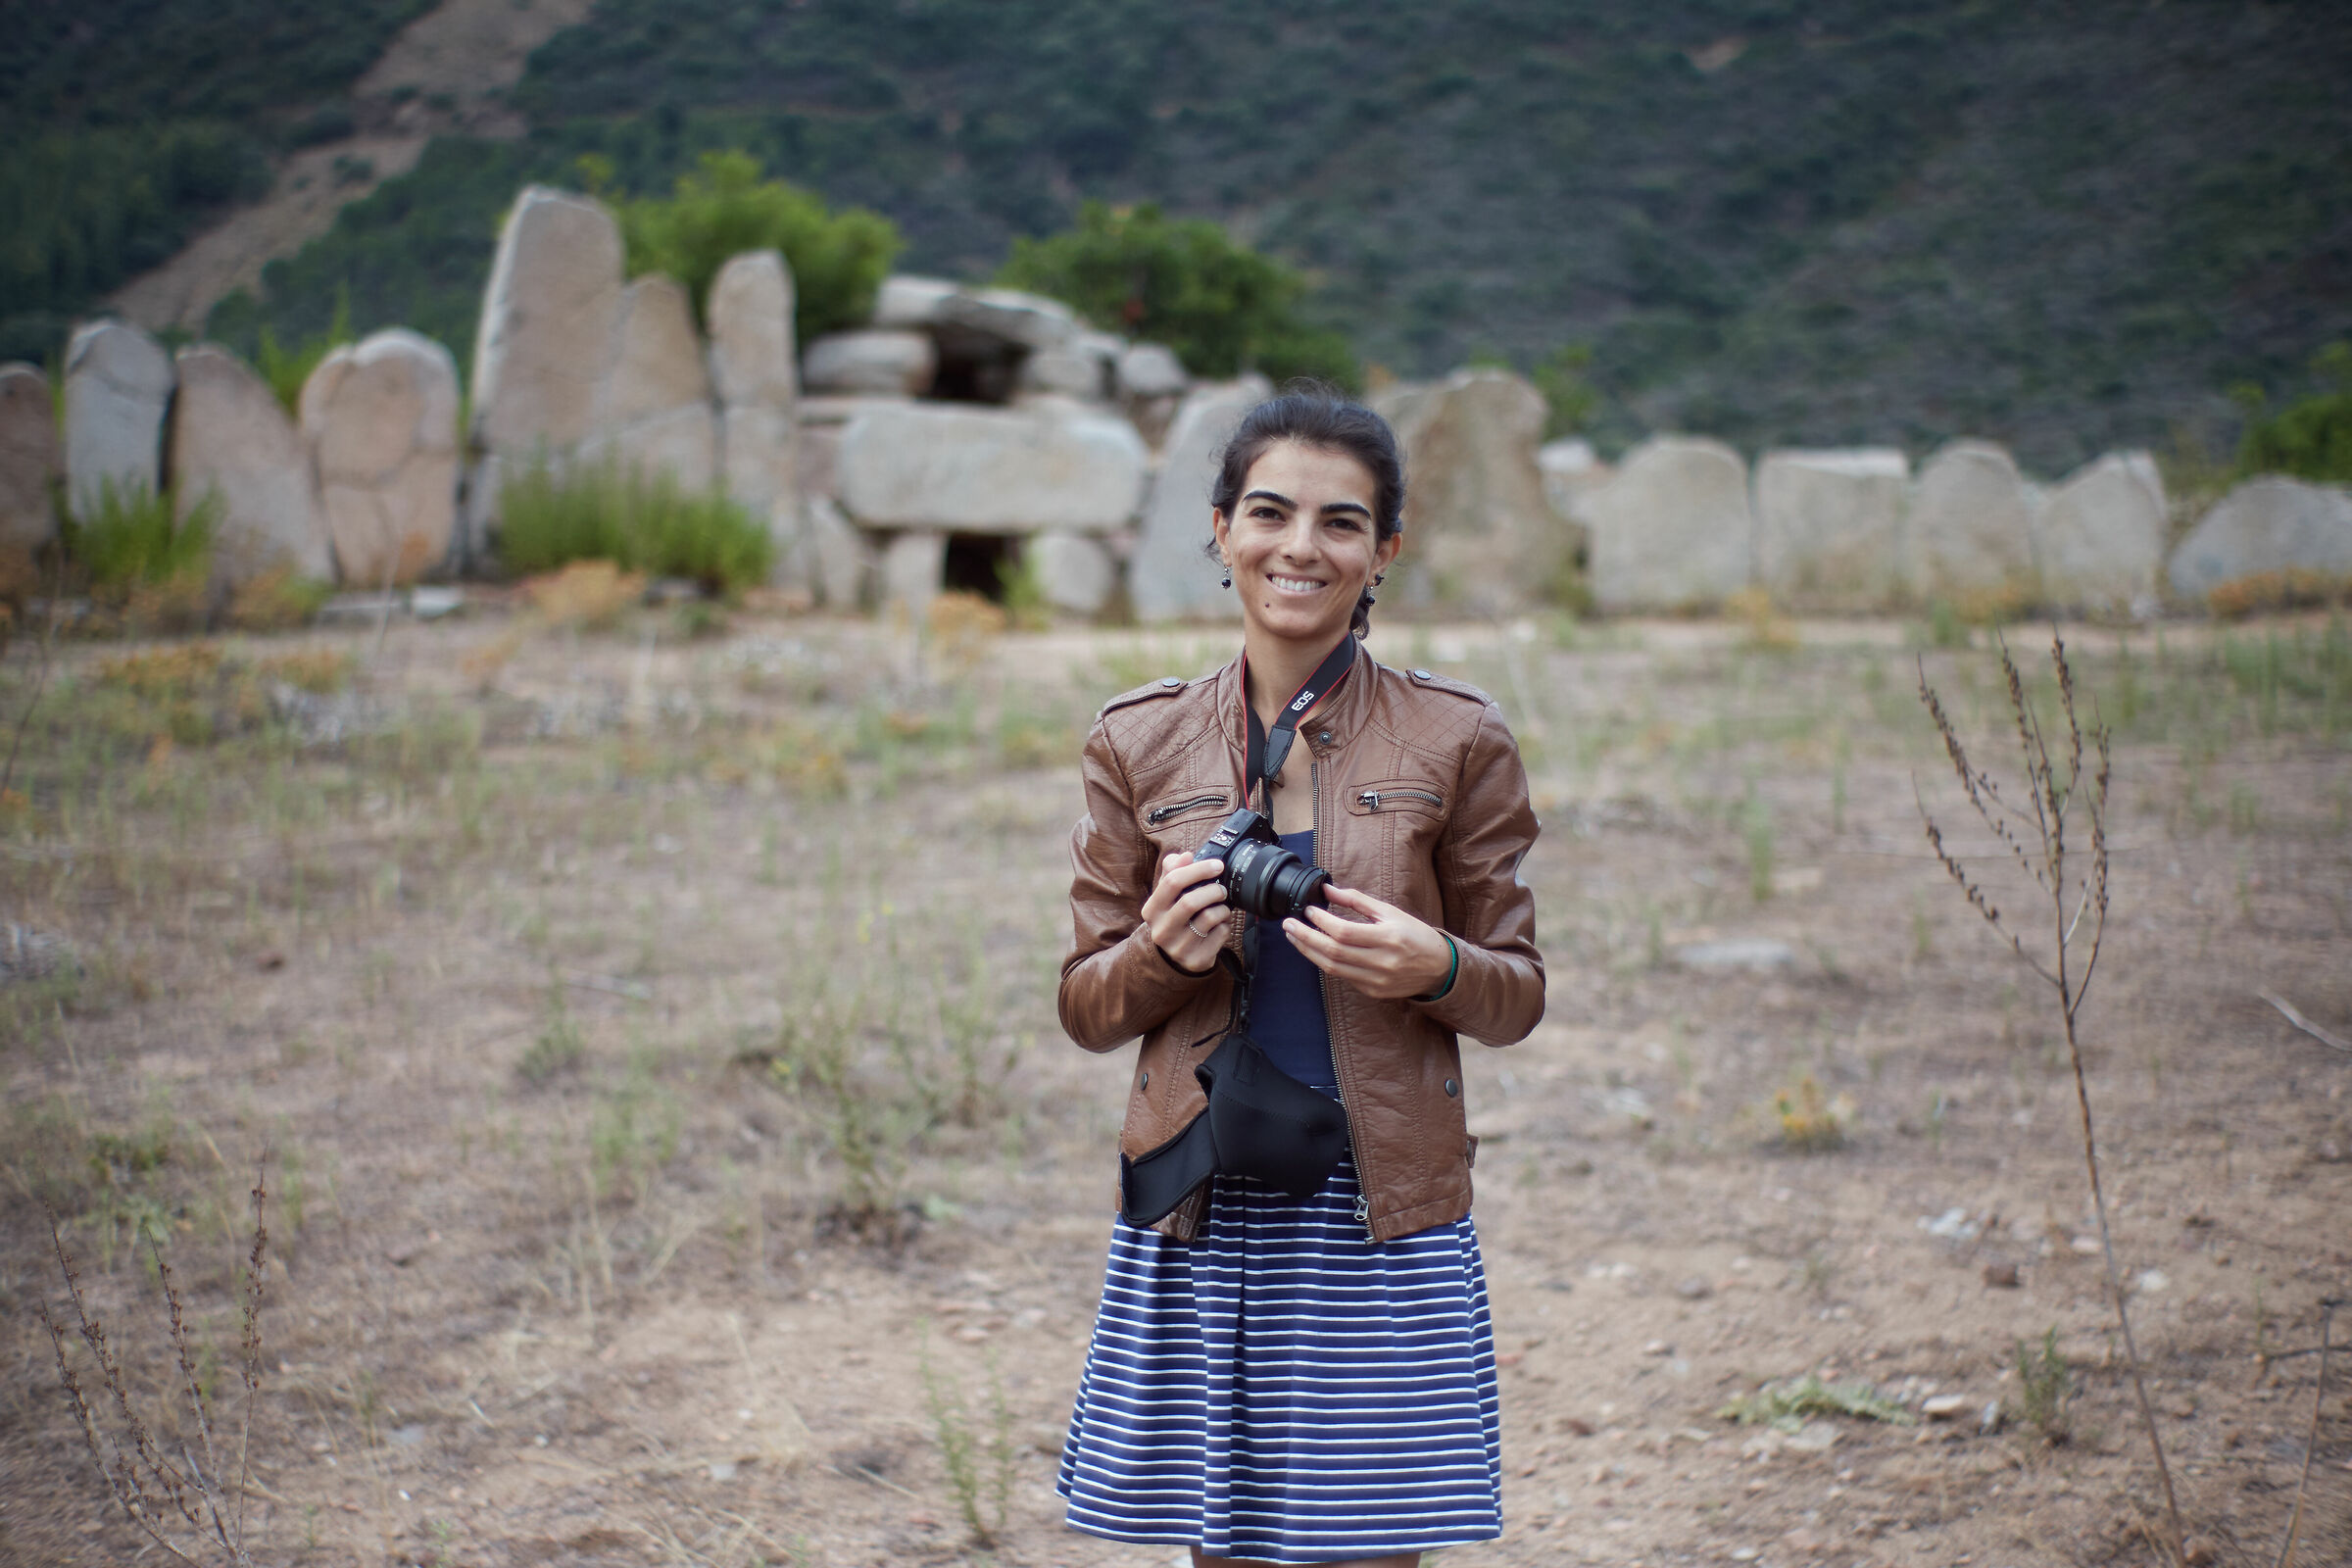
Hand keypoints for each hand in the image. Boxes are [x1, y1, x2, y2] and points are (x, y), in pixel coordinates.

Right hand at [1142, 851, 1228, 974]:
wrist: (1173, 958)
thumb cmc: (1173, 918)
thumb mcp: (1167, 896)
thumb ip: (1172, 872)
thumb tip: (1186, 856)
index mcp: (1151, 910)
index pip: (1172, 882)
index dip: (1198, 870)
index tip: (1217, 865)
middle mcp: (1161, 930)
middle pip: (1190, 901)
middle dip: (1213, 890)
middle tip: (1222, 889)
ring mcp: (1178, 948)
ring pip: (1209, 918)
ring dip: (1222, 908)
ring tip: (1222, 907)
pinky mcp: (1195, 960)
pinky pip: (1219, 934)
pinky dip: (1225, 925)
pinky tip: (1220, 925)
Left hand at [1283, 885, 1453, 1000]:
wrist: (1439, 968)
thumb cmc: (1415, 935)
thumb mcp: (1391, 912)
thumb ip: (1357, 901)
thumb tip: (1328, 889)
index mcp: (1388, 937)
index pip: (1344, 932)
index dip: (1321, 922)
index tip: (1307, 911)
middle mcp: (1382, 961)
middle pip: (1333, 952)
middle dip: (1305, 937)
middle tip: (1288, 925)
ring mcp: (1376, 980)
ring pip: (1332, 968)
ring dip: (1308, 952)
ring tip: (1294, 937)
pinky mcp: (1372, 991)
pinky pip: (1342, 977)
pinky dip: (1326, 963)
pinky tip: (1315, 950)